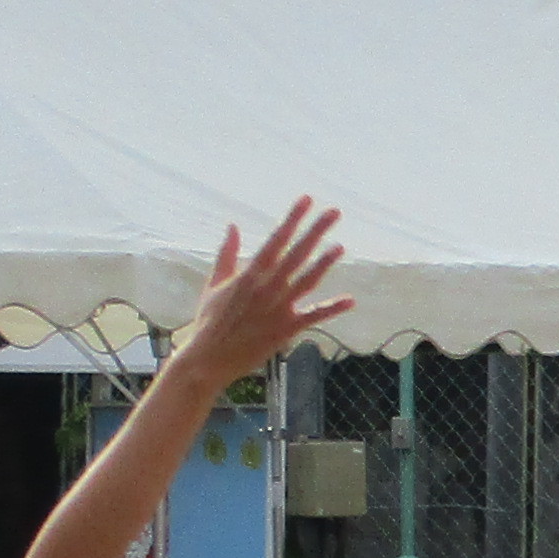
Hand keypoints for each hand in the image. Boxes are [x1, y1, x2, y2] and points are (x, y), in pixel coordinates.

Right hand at [179, 200, 351, 389]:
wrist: (208, 357)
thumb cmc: (209, 320)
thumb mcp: (214, 284)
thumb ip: (227, 254)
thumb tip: (233, 226)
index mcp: (250, 274)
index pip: (276, 239)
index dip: (293, 218)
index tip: (307, 200)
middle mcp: (266, 287)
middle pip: (296, 253)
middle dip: (315, 231)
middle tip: (334, 212)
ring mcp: (278, 308)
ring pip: (306, 279)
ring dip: (325, 263)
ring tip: (340, 246)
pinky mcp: (286, 328)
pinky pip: (313, 316)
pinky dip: (331, 309)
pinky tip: (350, 301)